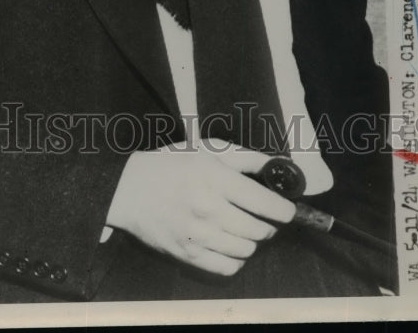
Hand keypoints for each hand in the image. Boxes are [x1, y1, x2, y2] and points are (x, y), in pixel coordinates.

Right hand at [105, 140, 295, 276]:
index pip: (264, 203)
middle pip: (259, 230)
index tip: (288, 211)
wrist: (129, 189)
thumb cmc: (170, 166)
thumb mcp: (206, 149)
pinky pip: (228, 268)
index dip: (284, 210)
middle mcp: (208, 208)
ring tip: (242, 229)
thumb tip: (278, 166)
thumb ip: (245, 157)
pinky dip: (235, 260)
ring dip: (251, 241)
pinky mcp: (188, 255)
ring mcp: (198, 235)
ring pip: (246, 250)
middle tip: (261, 218)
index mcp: (214, 178)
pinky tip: (228, 245)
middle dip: (268, 225)